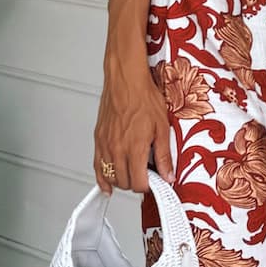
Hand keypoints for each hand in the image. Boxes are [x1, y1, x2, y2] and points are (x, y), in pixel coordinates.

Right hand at [93, 63, 171, 194]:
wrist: (125, 80)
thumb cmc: (143, 97)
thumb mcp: (162, 127)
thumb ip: (164, 155)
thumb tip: (168, 174)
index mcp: (134, 148)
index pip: (138, 183)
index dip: (148, 186)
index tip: (155, 181)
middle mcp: (117, 149)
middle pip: (124, 183)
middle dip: (136, 183)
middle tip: (146, 176)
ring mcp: (105, 145)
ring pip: (109, 177)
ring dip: (121, 181)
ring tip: (132, 175)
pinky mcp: (98, 139)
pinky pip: (97, 166)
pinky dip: (102, 179)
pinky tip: (107, 184)